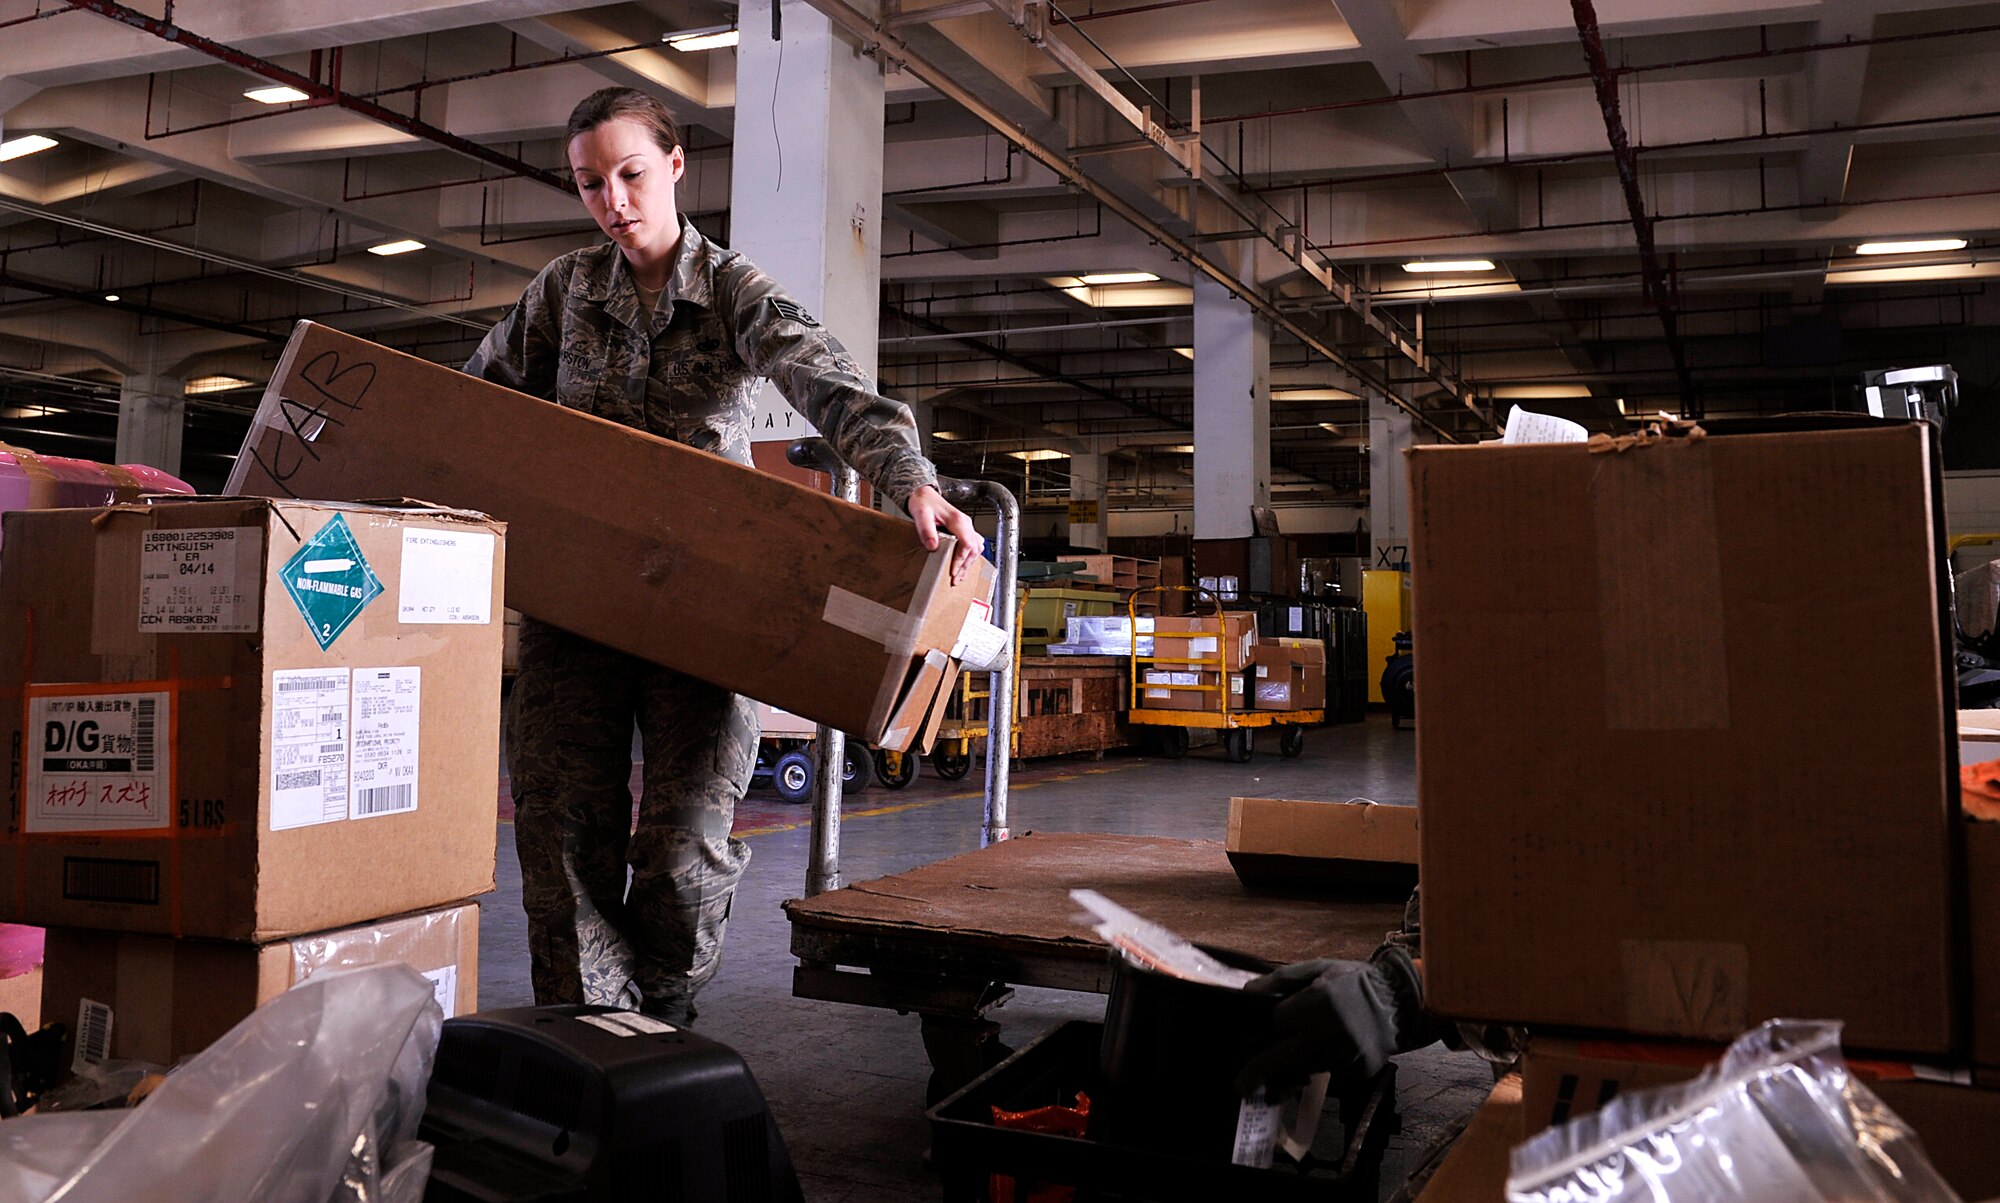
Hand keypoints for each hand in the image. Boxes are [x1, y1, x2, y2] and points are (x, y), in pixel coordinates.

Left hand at [907, 484, 983, 584]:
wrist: (924, 495)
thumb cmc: (923, 503)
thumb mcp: (921, 515)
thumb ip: (927, 530)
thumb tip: (933, 547)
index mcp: (958, 520)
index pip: (966, 544)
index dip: (961, 560)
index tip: (953, 571)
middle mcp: (966, 523)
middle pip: (974, 549)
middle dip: (965, 566)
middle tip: (955, 579)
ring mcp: (967, 526)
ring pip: (976, 548)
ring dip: (969, 563)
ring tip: (959, 575)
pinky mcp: (964, 529)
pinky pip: (974, 544)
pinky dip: (970, 556)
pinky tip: (962, 564)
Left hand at [1235, 956, 1407, 1095]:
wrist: (1402, 1001)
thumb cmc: (1355, 981)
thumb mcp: (1318, 968)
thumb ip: (1281, 980)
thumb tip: (1248, 992)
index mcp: (1320, 1002)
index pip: (1278, 1023)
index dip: (1266, 1029)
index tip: (1255, 1035)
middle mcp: (1333, 1032)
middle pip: (1286, 1058)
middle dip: (1260, 1071)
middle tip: (1241, 1086)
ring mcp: (1349, 1054)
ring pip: (1307, 1068)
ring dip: (1291, 1071)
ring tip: (1273, 1083)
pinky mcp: (1360, 1070)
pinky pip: (1330, 1072)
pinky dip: (1319, 1067)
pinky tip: (1320, 1057)